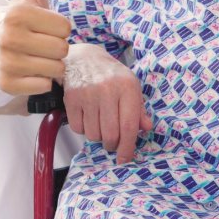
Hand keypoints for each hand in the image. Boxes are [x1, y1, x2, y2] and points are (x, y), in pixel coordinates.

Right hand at [0, 0, 70, 94]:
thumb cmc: (22, 20)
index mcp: (17, 14)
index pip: (65, 26)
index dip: (60, 28)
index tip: (46, 27)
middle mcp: (8, 38)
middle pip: (62, 48)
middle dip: (58, 47)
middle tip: (43, 44)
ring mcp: (6, 63)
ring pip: (55, 68)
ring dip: (52, 65)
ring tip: (38, 57)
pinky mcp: (6, 84)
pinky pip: (43, 85)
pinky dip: (43, 81)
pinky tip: (32, 72)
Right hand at [63, 44, 152, 163]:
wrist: (84, 59)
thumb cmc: (111, 76)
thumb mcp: (131, 87)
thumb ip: (139, 109)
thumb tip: (147, 128)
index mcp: (127, 87)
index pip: (129, 125)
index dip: (128, 147)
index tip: (125, 159)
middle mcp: (107, 90)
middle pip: (110, 134)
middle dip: (112, 144)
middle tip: (112, 141)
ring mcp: (88, 94)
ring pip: (93, 134)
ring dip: (97, 136)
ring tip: (100, 122)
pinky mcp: (71, 98)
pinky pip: (78, 129)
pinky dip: (83, 129)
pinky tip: (87, 116)